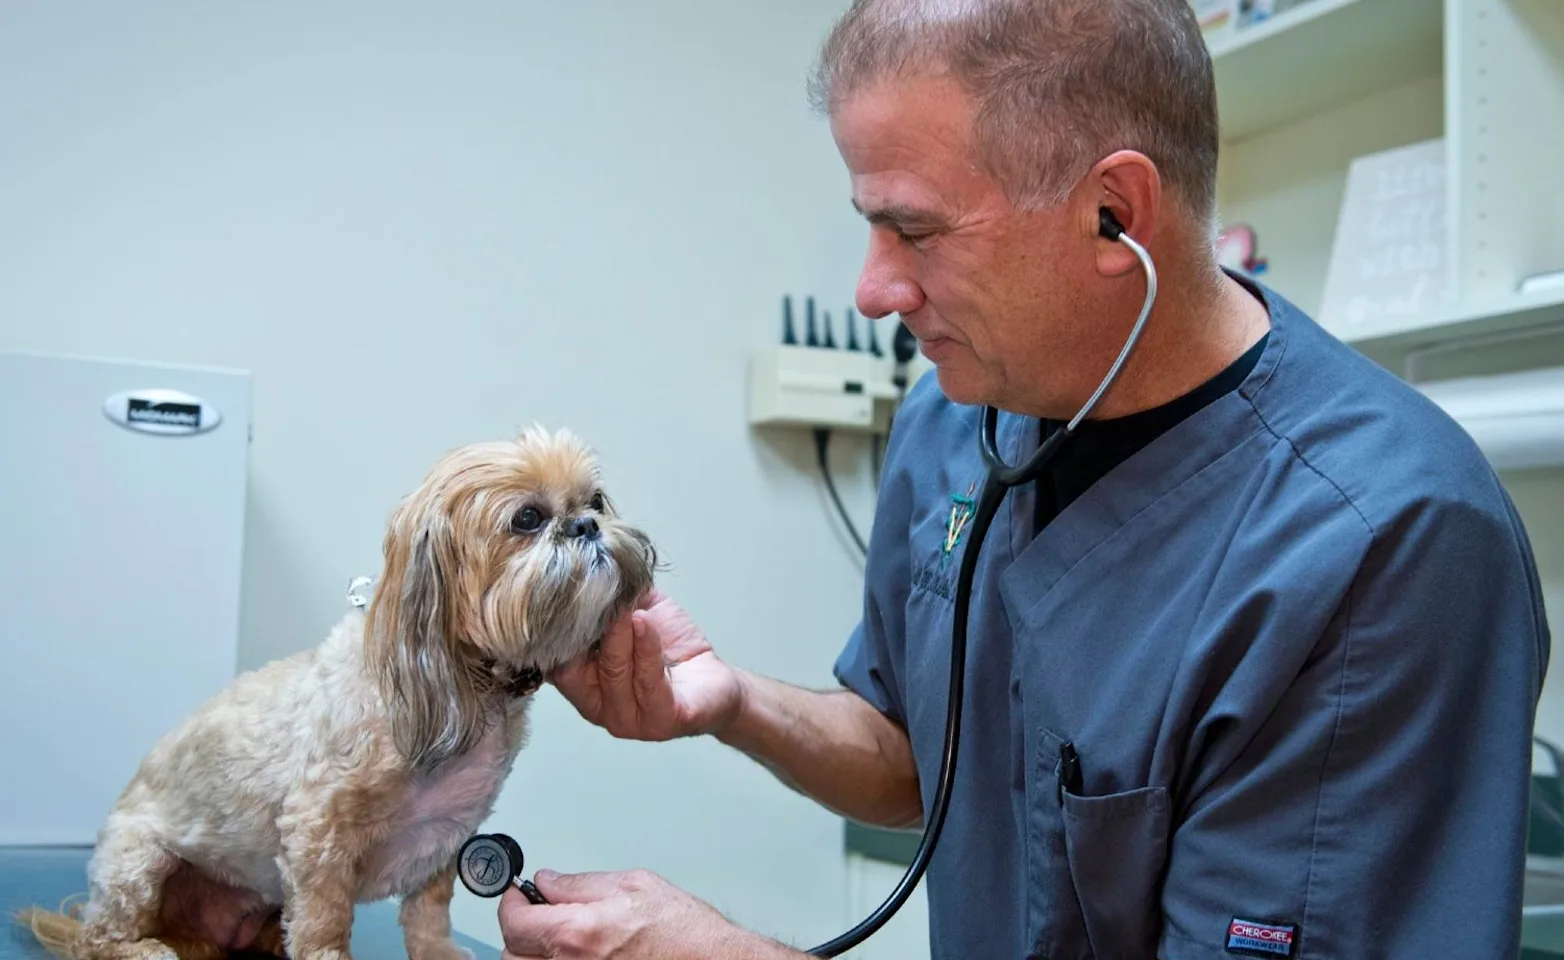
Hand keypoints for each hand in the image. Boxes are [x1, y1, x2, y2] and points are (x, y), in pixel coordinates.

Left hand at [498, 869, 769, 959]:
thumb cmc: (682, 930)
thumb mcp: (633, 885)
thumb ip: (581, 883)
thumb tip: (547, 882)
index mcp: (577, 934)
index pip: (514, 922)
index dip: (510, 903)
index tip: (517, 894)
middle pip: (512, 954)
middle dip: (519, 931)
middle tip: (537, 914)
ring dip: (533, 952)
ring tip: (557, 936)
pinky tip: (573, 953)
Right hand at [550, 588, 743, 740]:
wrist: (715, 682)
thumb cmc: (669, 650)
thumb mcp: (634, 614)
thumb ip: (611, 597)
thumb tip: (590, 561)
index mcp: (583, 685)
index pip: (554, 661)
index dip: (553, 628)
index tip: (557, 592)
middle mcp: (599, 707)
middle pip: (576, 668)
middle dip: (584, 628)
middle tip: (593, 593)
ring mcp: (629, 719)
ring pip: (614, 672)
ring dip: (619, 635)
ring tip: (625, 607)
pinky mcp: (663, 721)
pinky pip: (649, 683)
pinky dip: (646, 648)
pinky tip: (644, 622)